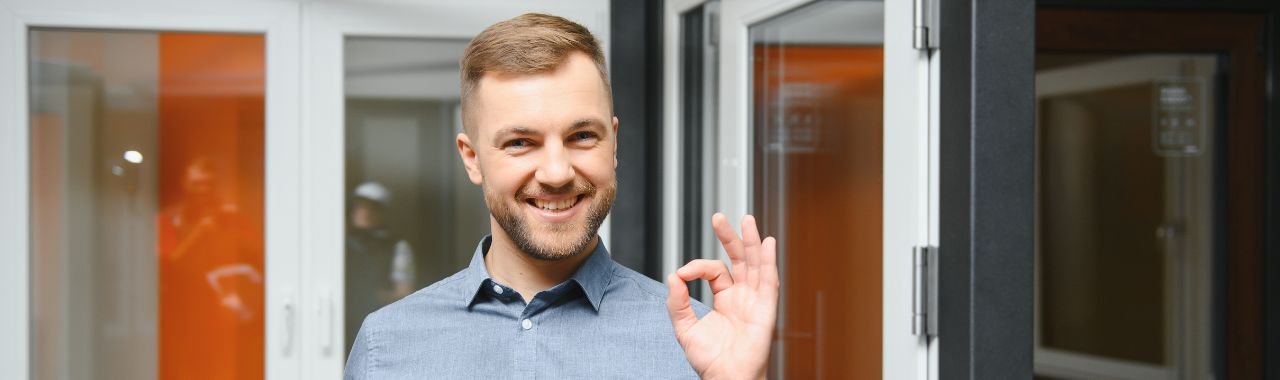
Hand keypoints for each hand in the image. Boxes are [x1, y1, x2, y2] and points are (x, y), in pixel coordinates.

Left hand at [666, 213, 778, 379]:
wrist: (726, 377)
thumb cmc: (710, 360)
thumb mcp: (685, 328)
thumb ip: (677, 302)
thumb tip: (673, 276)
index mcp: (725, 299)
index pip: (714, 270)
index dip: (697, 266)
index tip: (682, 273)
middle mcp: (742, 296)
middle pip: (739, 259)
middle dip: (730, 237)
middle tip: (719, 217)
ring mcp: (755, 300)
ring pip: (755, 264)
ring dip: (751, 241)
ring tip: (746, 219)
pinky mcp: (765, 309)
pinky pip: (769, 281)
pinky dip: (769, 262)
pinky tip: (768, 244)